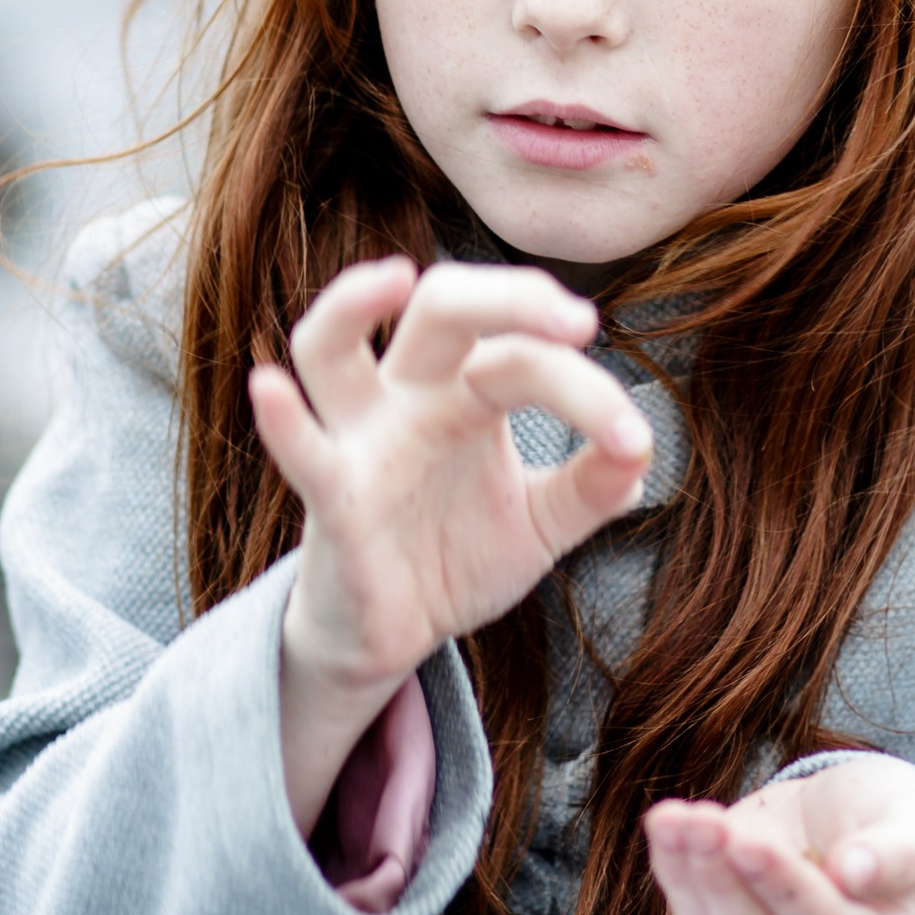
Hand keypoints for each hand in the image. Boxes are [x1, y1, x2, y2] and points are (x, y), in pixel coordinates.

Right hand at [254, 257, 654, 831]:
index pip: (526, 356)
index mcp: (465, 389)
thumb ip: (593, 486)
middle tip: (576, 321)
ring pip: (330, 346)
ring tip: (394, 277)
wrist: (396, 636)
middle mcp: (408, 395)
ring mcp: (360, 439)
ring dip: (350, 302)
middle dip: (506, 295)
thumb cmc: (457, 556)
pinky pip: (299, 449)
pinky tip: (269, 387)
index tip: (633, 439)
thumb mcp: (542, 524)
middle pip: (440, 306)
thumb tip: (645, 453)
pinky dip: (282, 418)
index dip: (587, 389)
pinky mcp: (330, 496)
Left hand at [645, 756, 914, 914]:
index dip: (785, 889)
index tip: (749, 841)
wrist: (851, 822)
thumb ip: (899, 851)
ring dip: (688, 873)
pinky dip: (672, 869)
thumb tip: (857, 873)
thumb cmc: (892, 822)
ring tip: (672, 815)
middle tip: (700, 820)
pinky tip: (666, 823)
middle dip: (724, 883)